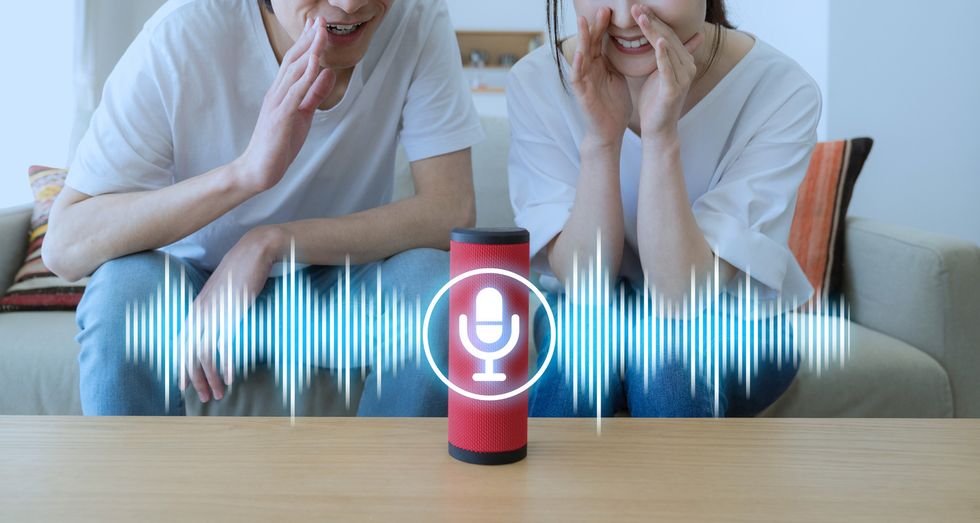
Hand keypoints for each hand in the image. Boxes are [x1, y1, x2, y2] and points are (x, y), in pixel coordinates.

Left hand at [180, 226, 284, 402]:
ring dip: (211, 377)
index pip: (182, 345)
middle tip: (206, 397)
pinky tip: (229, 377)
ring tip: (220, 392)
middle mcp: (201, 313)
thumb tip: (216, 326)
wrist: (255, 250)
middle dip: (196, 380)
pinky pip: (224, 344)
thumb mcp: (223, 293)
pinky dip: (225, 363)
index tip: (184, 387)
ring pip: (205, 353)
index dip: (181, 368)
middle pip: (190, 354)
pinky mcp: (231, 312)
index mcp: (197, 309)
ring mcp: (215, 313)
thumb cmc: (242, 271)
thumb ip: (216, 309)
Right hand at [237, 17, 336, 193]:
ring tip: (321, 32)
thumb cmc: (279, 143)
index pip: (295, 61)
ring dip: (310, 50)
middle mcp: (277, 92)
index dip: (307, 42)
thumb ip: (314, 94)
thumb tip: (328, 73)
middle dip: (308, 38)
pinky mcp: (281, 116)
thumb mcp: (303, 115)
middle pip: (294, 59)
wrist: (258, 169)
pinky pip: (296, 92)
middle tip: (320, 19)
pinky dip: (307, 76)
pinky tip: (316, 63)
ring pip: (295, 71)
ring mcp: (277, 103)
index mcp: (281, 92)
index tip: (318, 25)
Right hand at [571, 8, 631, 146]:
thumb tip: (630, 41)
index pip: (601, 40)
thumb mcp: (618, 76)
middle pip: (591, 43)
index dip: (605, 25)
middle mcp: (589, 69)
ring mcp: (584, 80)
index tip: (612, 10)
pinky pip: (577, 77)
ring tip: (584, 22)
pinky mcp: (581, 94)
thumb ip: (618, 59)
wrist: (610, 129)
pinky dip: (578, 65)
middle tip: (602, 9)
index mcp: (599, 64)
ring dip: (582, 39)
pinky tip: (580, 54)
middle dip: (595, 26)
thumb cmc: (614, 104)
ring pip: (581, 56)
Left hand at [631, 5, 703, 136]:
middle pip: (667, 37)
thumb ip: (663, 55)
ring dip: (653, 31)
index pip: (667, 34)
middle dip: (651, 21)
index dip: (654, 20)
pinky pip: (668, 68)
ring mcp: (682, 77)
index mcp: (683, 61)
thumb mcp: (659, 73)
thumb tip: (663, 37)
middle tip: (636, 7)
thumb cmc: (656, 101)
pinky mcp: (674, 89)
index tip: (638, 8)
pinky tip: (657, 41)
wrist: (658, 129)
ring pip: (667, 48)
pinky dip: (663, 54)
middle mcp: (687, 66)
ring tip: (641, 16)